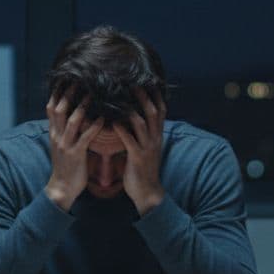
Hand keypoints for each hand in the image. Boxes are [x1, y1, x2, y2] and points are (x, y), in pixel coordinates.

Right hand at [43, 88, 101, 211]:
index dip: (57, 93)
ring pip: (72, 121)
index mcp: (54, 133)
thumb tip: (72, 116)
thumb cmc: (66, 166)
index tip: (65, 79)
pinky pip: (85, 137)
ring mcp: (66, 145)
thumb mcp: (61, 146)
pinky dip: (94, 126)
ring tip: (92, 94)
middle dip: (68, 93)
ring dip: (82, 106)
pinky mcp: (76, 155)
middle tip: (80, 79)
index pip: (51, 108)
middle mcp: (57, 136)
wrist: (61, 188)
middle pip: (59, 109)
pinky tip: (103, 118)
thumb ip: (65, 131)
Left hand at [113, 90, 166, 215]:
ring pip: (142, 124)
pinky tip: (113, 123)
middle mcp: (155, 139)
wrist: (148, 192)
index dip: (155, 95)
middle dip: (144, 97)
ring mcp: (147, 148)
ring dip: (132, 110)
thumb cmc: (143, 169)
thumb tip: (135, 117)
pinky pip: (130, 141)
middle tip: (133, 83)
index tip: (148, 81)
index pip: (160, 110)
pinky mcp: (138, 158)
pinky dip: (122, 130)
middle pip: (153, 112)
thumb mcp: (147, 148)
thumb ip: (143, 133)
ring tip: (120, 99)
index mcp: (157, 136)